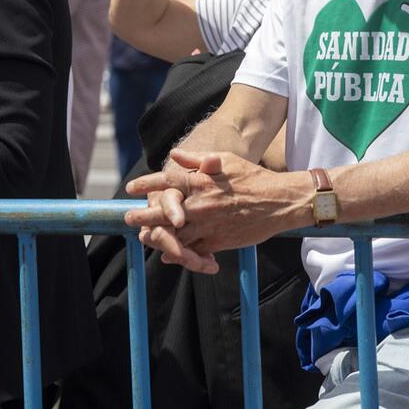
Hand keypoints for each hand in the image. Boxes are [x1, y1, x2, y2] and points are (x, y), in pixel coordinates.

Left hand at [124, 150, 306, 271]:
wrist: (280, 202)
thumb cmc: (253, 178)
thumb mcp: (226, 161)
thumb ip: (197, 159)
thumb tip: (174, 155)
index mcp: (201, 180)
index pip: (166, 181)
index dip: (146, 184)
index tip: (131, 188)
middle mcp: (201, 203)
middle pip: (163, 212)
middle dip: (143, 215)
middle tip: (129, 218)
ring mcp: (208, 224)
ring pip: (174, 234)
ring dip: (157, 236)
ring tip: (144, 236)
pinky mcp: (217, 241)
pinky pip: (192, 249)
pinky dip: (178, 252)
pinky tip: (168, 253)